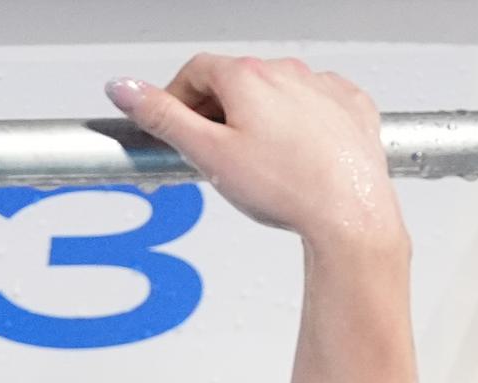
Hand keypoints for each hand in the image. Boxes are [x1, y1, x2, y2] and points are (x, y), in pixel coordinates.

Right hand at [106, 55, 402, 247]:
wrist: (352, 215)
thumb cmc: (289, 188)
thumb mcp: (209, 155)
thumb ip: (162, 118)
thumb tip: (124, 89)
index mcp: (247, 77)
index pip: (195, 73)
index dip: (177, 101)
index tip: (175, 127)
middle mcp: (288, 72)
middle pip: (237, 83)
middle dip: (220, 114)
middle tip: (217, 156)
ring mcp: (324, 88)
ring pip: (279, 95)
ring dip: (263, 119)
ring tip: (264, 165)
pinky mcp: (352, 108)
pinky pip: (318, 107)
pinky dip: (304, 126)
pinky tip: (301, 156)